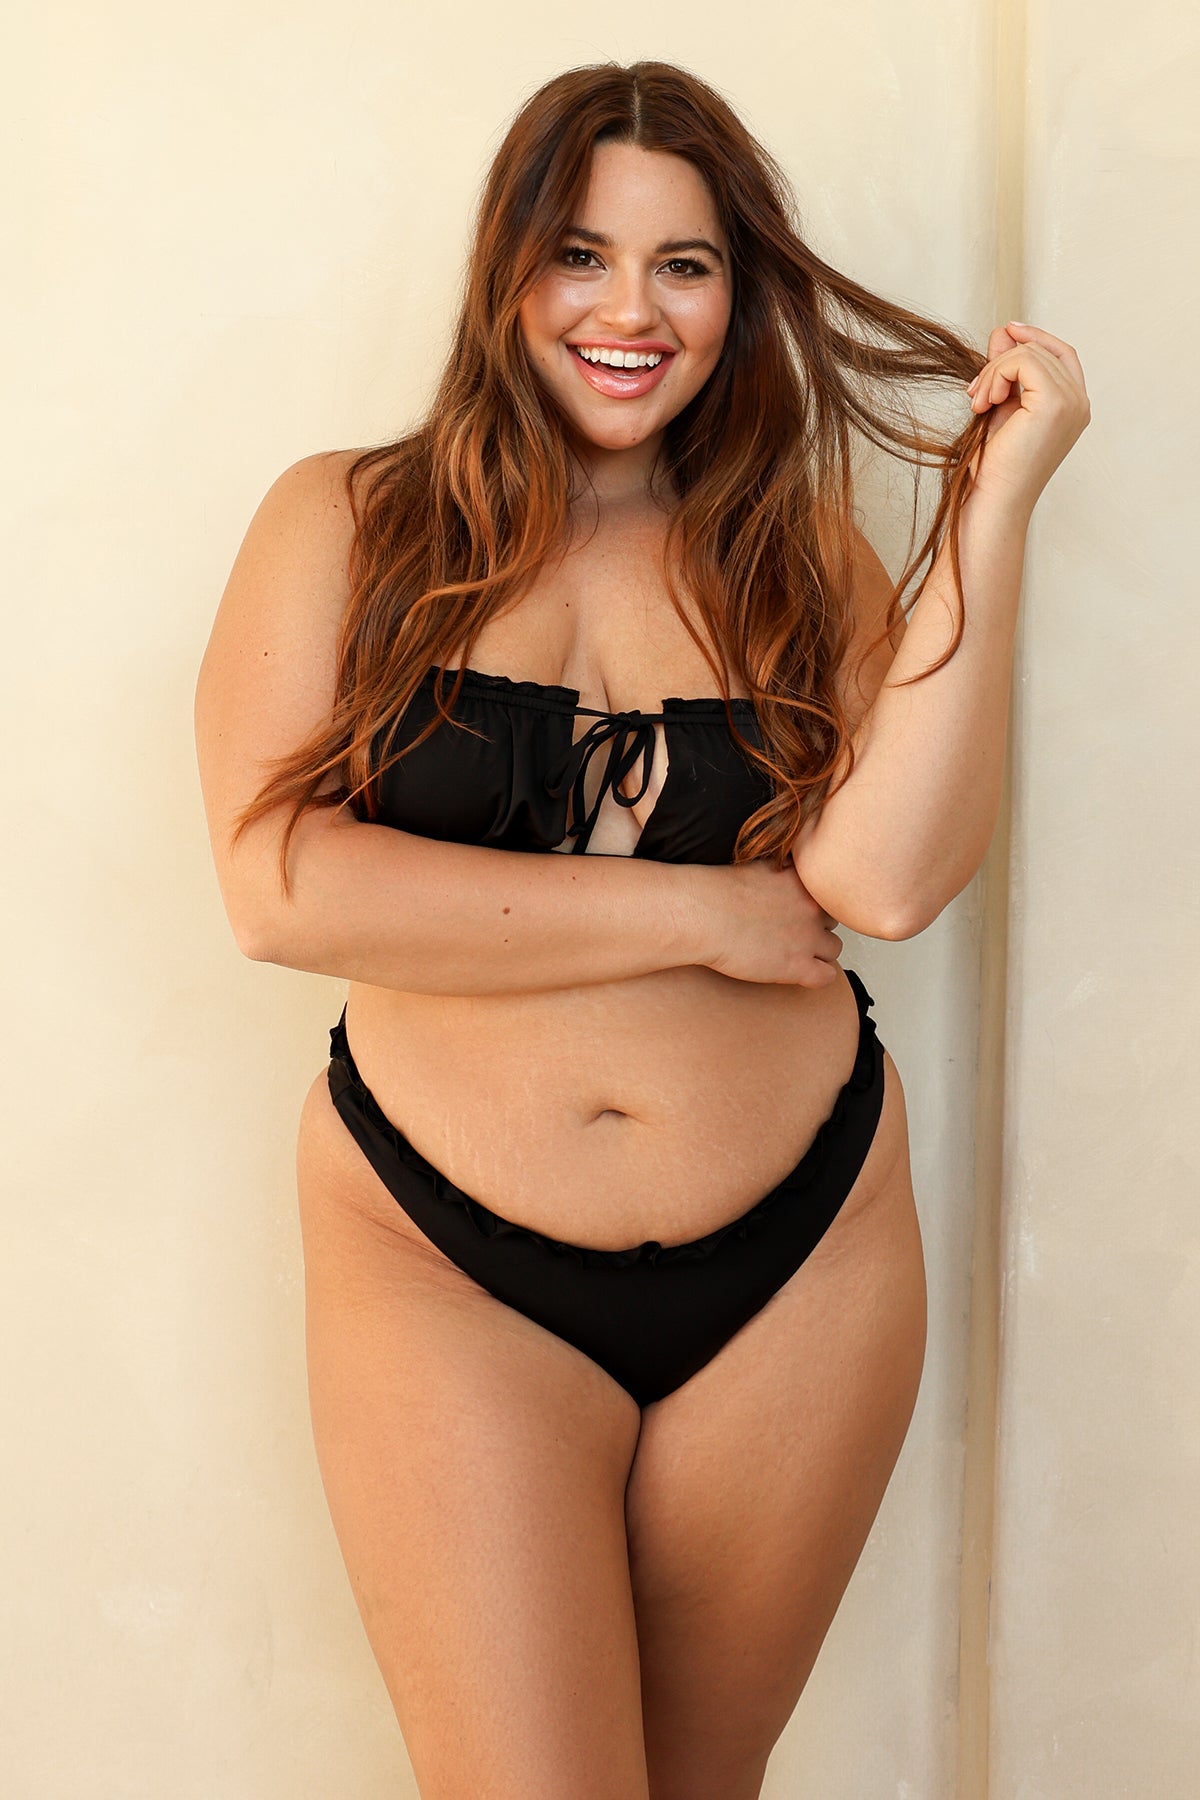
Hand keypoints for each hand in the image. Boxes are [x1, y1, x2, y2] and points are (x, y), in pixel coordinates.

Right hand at [702, 857, 843, 987]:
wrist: (703, 916)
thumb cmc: (717, 891)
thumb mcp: (759, 864)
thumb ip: (783, 869)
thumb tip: (787, 872)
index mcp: (803, 881)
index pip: (827, 893)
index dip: (812, 904)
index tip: (795, 910)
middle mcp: (813, 907)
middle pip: (833, 920)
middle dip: (816, 926)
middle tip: (791, 931)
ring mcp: (808, 938)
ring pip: (834, 948)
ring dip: (818, 951)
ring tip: (793, 952)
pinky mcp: (797, 966)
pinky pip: (826, 977)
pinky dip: (816, 977)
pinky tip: (798, 972)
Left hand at [965, 321, 1090, 514]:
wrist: (994, 500)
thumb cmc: (995, 467)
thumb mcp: (1001, 407)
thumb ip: (1006, 370)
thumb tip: (1004, 331)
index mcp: (1072, 407)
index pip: (1061, 354)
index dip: (1036, 337)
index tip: (1006, 330)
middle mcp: (1079, 403)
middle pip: (1043, 350)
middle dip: (1001, 361)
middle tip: (974, 392)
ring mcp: (1072, 402)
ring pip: (1030, 353)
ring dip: (993, 372)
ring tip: (977, 403)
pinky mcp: (1055, 402)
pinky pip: (1024, 360)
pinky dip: (996, 375)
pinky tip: (984, 403)